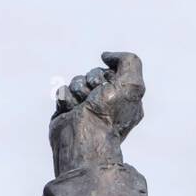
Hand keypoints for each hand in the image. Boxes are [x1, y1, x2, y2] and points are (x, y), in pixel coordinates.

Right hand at [49, 52, 144, 174]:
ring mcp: (87, 109)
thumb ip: (129, 61)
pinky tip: (71, 113)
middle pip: (92, 75)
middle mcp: (107, 105)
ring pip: (76, 82)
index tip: (110, 91)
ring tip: (82, 107)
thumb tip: (106, 57)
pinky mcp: (68, 112)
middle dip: (91, 82)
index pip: (111, 72)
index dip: (107, 77)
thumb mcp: (132, 83)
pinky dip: (66, 99)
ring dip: (78, 91)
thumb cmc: (109, 115)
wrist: (84, 139)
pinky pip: (62, 92)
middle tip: (94, 99)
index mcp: (125, 100)